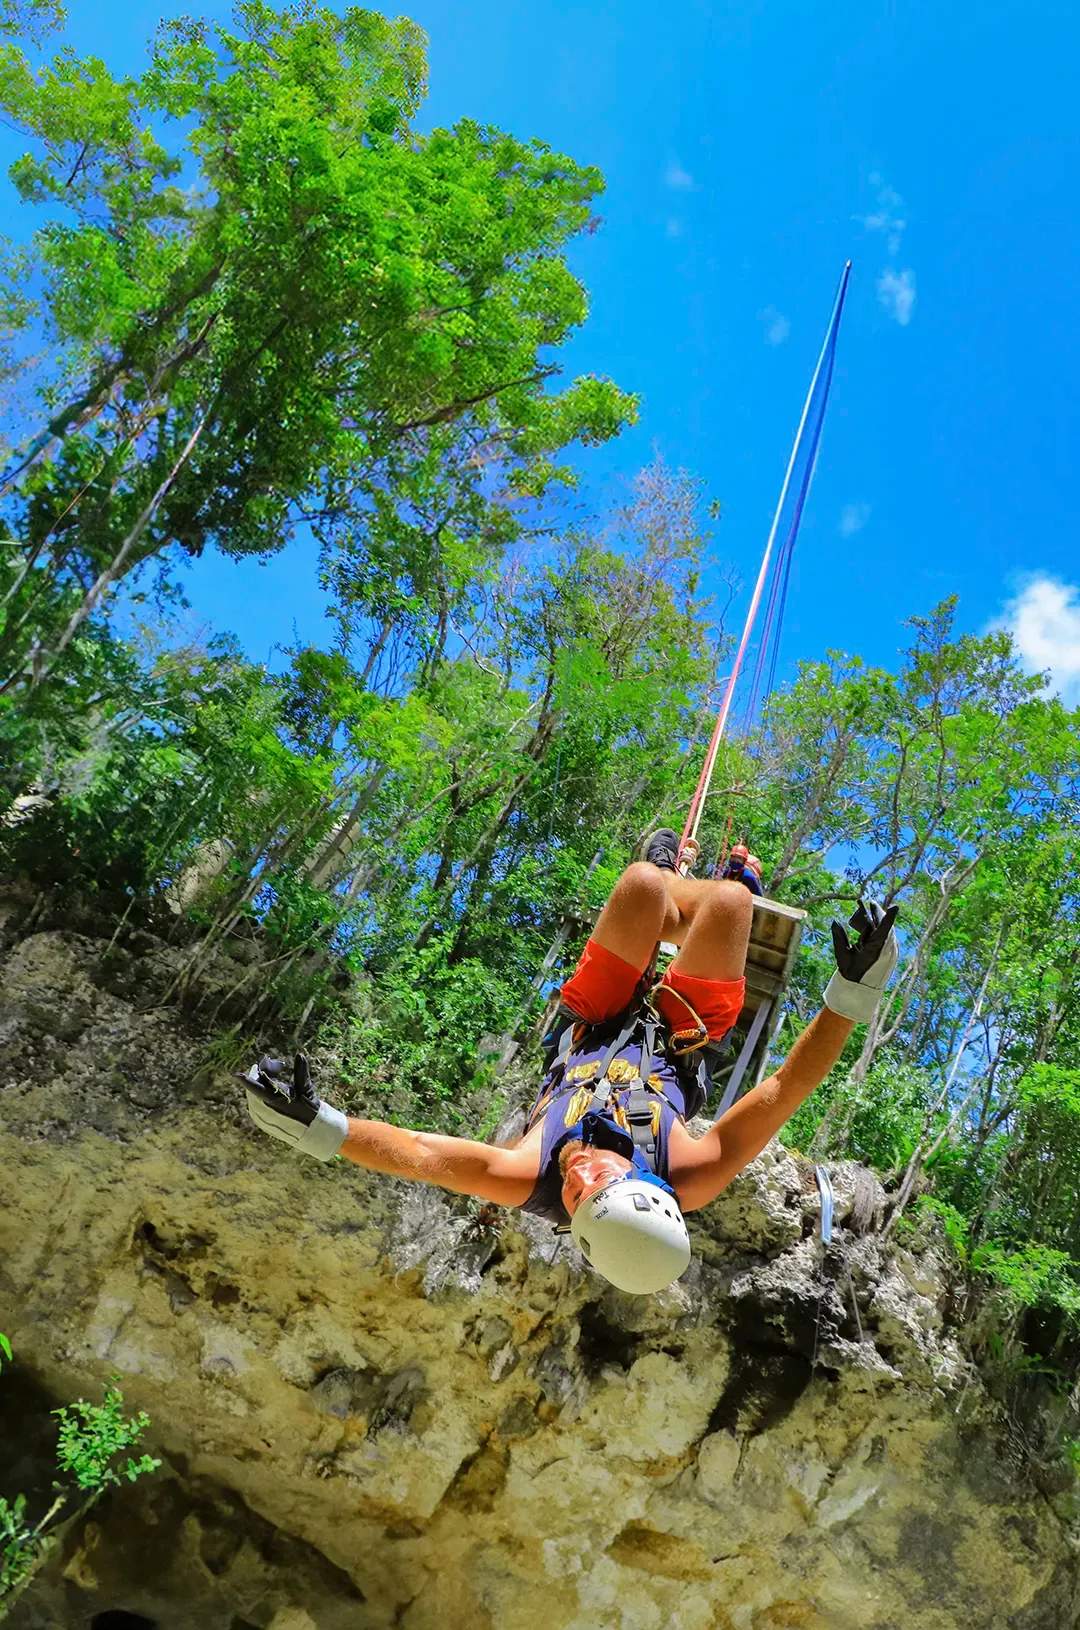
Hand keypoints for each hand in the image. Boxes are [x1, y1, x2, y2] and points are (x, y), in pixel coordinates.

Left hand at [238, 1051, 347, 1161]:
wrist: (312, 1130)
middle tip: (268, 1065)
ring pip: (253, 1098)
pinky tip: (267, 1089)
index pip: (256, 1087)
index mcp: (275, 1100)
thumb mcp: (306, 1089)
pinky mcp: (264, 1123)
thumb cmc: (309, 1109)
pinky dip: (258, 1096)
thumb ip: (301, 1072)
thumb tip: (300, 1054)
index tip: (235, 1074)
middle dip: (258, 1076)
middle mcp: (267, 1110)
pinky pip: (254, 1107)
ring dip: (258, 1085)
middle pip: (254, 1090)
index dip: (245, 1080)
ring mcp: (264, 1118)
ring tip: (270, 1076)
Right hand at [824, 900, 898, 1023]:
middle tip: (870, 903)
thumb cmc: (851, 973)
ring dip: (877, 919)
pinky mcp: (885, 951)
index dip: (889, 917)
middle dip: (877, 913)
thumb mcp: (842, 956)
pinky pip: (883, 935)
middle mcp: (883, 948)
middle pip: (883, 926)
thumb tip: (835, 922)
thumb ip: (839, 938)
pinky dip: (877, 928)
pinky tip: (870, 923)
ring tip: (870, 909)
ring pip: (884, 930)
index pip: (884, 930)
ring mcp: (886, 950)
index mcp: (875, 949)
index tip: (896, 907)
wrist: (859, 989)